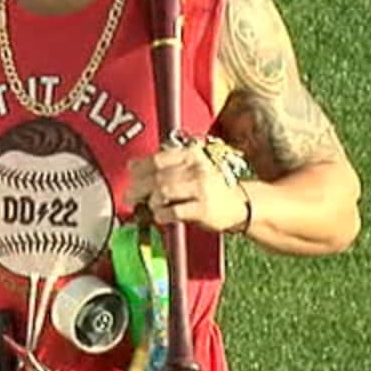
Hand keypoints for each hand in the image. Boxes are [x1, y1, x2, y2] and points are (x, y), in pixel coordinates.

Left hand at [128, 143, 248, 232]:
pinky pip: (173, 211)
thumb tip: (132, 166)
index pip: (157, 158)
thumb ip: (166, 167)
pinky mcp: (203, 209)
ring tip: (152, 206)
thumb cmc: (210, 187)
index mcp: (191, 154)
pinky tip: (162, 216)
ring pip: (163, 192)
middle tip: (130, 197)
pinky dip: (162, 215)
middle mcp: (196, 168)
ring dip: (151, 201)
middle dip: (138, 188)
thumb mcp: (191, 169)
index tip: (130, 173)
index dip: (139, 167)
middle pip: (157, 176)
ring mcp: (201, 188)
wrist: (239, 204)